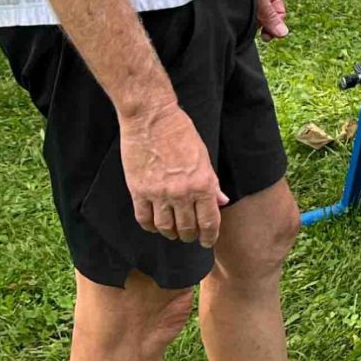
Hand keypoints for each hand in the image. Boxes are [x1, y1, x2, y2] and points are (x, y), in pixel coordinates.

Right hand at [120, 102, 225, 244]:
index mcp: (202, 184)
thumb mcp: (204, 156)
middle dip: (190, 236)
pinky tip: (154, 225)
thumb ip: (212, 182)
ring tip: (173, 232)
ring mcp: (158, 193)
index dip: (209, 236)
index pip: (209, 221)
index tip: (207, 241)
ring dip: (170, 233)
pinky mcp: (138, 190)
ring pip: (165, 227)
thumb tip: (221, 201)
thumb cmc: (181, 133)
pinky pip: (144, 218)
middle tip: (190, 236)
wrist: (152, 118)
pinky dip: (150, 226)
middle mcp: (182, 193)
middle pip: (187, 228)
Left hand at [244, 0, 287, 38]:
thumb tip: (284, 34)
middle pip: (266, 14)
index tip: (264, 36)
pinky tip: (235, 16)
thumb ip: (270, 16)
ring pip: (253, 11)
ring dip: (249, 19)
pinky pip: (242, 7)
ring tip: (242, 22)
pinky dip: (240, 13)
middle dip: (261, 24)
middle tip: (253, 33)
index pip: (279, 13)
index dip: (274, 25)